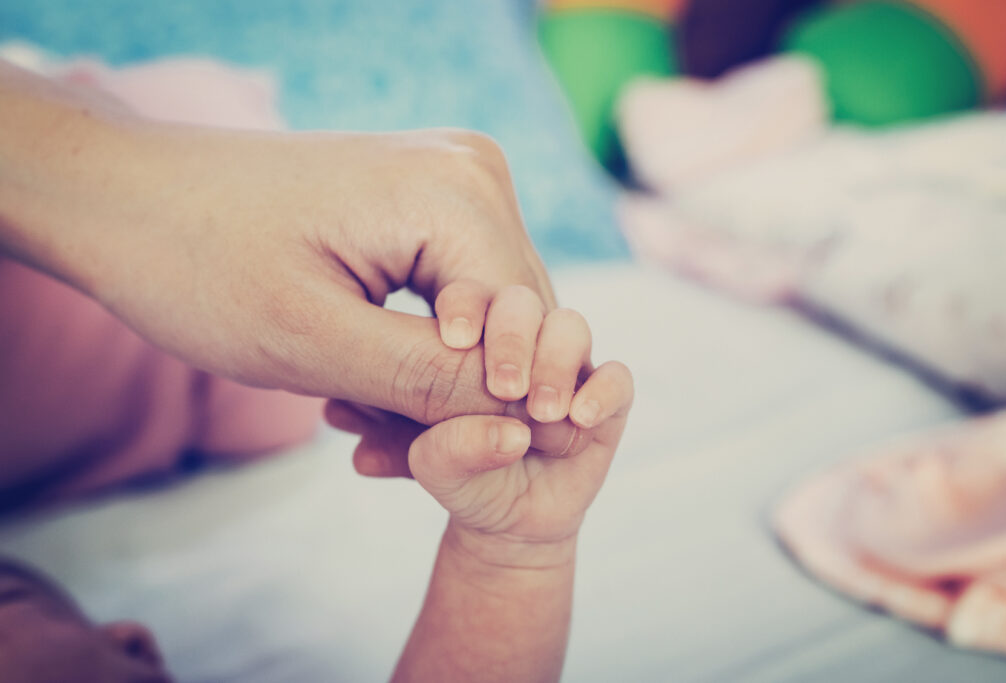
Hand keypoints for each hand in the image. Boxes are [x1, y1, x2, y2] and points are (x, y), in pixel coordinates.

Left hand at [2, 64, 552, 422]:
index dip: (501, 404)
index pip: (527, 322)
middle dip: (470, 394)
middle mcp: (473, 173)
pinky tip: (373, 389)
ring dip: (446, 378)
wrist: (126, 196)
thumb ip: (429, 382)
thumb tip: (526, 419)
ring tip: (368, 430)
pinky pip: (457, 290)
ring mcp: (452, 182)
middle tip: (385, 454)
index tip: (433, 465)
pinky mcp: (426, 203)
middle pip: (517, 316)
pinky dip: (427, 348)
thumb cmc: (199, 262)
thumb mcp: (315, 341)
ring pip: (491, 311)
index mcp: (457, 191)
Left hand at [405, 287, 632, 563]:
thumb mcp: (431, 465)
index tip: (455, 340)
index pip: (465, 293)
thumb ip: (449, 448)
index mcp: (468, 330)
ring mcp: (565, 362)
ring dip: (555, 363)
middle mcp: (520, 335)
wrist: (502, 512)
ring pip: (570, 327)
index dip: (464, 306)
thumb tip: (513, 436)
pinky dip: (602, 391)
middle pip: (521, 302)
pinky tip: (579, 417)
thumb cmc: (455, 470)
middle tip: (503, 388)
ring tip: (540, 411)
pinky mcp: (605, 397)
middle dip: (514, 339)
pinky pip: (617, 378)